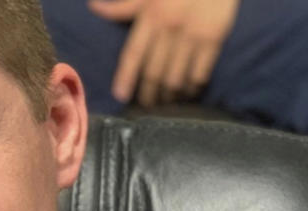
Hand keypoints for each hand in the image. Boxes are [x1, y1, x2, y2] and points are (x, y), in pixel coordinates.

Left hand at [87, 0, 239, 106]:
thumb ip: (123, 6)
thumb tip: (94, 7)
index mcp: (150, 16)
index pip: (133, 54)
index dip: (125, 77)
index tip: (120, 95)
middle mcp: (168, 28)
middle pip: (152, 73)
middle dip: (147, 94)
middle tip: (146, 104)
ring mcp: (191, 35)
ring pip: (175, 78)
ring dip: (168, 96)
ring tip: (166, 101)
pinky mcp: (213, 38)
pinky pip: (199, 73)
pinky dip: (192, 88)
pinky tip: (188, 92)